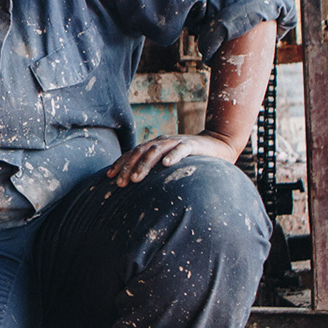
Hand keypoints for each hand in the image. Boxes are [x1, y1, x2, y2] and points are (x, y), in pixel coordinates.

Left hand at [106, 133, 237, 184]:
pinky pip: (181, 149)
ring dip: (145, 165)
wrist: (218, 144)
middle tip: (121, 183)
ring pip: (156, 151)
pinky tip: (166, 165)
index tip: (109, 177)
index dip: (120, 163)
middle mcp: (162, 141)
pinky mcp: (192, 145)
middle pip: (140, 152)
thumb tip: (135, 185)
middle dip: (128, 167)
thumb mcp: (168, 162)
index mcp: (154, 145)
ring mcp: (176, 142)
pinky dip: (173, 155)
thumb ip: (155, 169)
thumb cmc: (190, 158)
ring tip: (137, 179)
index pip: (133, 153)